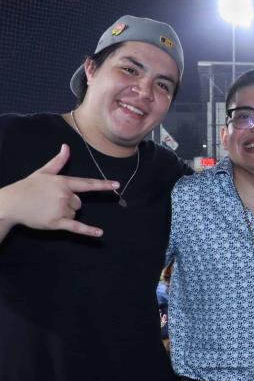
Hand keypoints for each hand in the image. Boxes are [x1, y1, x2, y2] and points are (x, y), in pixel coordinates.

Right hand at [0, 145, 118, 236]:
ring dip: (65, 213)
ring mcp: (61, 209)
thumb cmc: (27, 187)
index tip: (117, 185)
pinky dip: (88, 231)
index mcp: (63, 182)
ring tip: (47, 209)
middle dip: (68, 203)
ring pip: (74, 213)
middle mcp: (64, 195)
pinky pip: (76, 227)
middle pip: (79, 203)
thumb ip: (58, 161)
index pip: (87, 183)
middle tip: (49, 202)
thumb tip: (66, 147)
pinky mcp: (56, 222)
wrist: (10, 203)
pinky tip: (100, 233)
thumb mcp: (43, 172)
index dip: (103, 184)